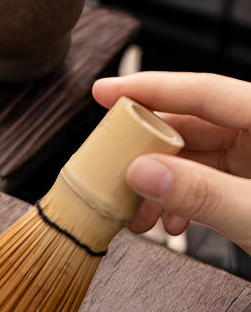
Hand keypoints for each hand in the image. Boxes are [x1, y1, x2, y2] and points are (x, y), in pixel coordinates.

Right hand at [92, 72, 250, 253]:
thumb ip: (202, 193)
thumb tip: (144, 172)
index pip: (204, 92)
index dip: (150, 89)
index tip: (105, 92)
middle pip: (193, 126)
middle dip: (147, 152)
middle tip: (112, 170)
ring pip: (194, 158)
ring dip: (159, 184)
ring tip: (139, 213)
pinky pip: (205, 182)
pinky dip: (179, 200)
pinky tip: (169, 222)